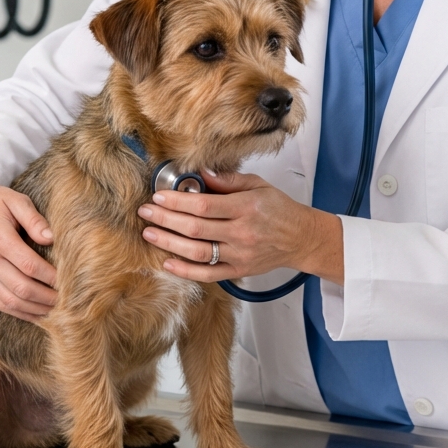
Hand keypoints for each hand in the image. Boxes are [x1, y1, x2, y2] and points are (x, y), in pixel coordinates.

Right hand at [0, 169, 57, 322]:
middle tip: (69, 300)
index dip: (51, 276)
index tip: (70, 280)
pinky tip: (38, 313)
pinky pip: (0, 303)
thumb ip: (35, 220)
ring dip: (35, 309)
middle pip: (20, 288)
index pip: (28, 265)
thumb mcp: (17, 201)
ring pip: (10, 301)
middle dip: (47, 297)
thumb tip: (53, 238)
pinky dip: (21, 312)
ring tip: (58, 311)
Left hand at [138, 170, 343, 284]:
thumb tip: (200, 173)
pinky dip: (186, 271)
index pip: (205, 205)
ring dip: (169, 243)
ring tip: (149, 234)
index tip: (159, 195)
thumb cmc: (279, 209)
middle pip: (196, 228)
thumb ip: (228, 180)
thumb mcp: (258, 185)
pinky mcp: (238, 271)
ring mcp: (239, 254)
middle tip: (146, 211)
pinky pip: (208, 274)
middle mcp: (242, 232)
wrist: (301, 238)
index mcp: (246, 207)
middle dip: (166, 218)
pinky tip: (167, 262)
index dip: (178, 201)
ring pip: (197, 252)